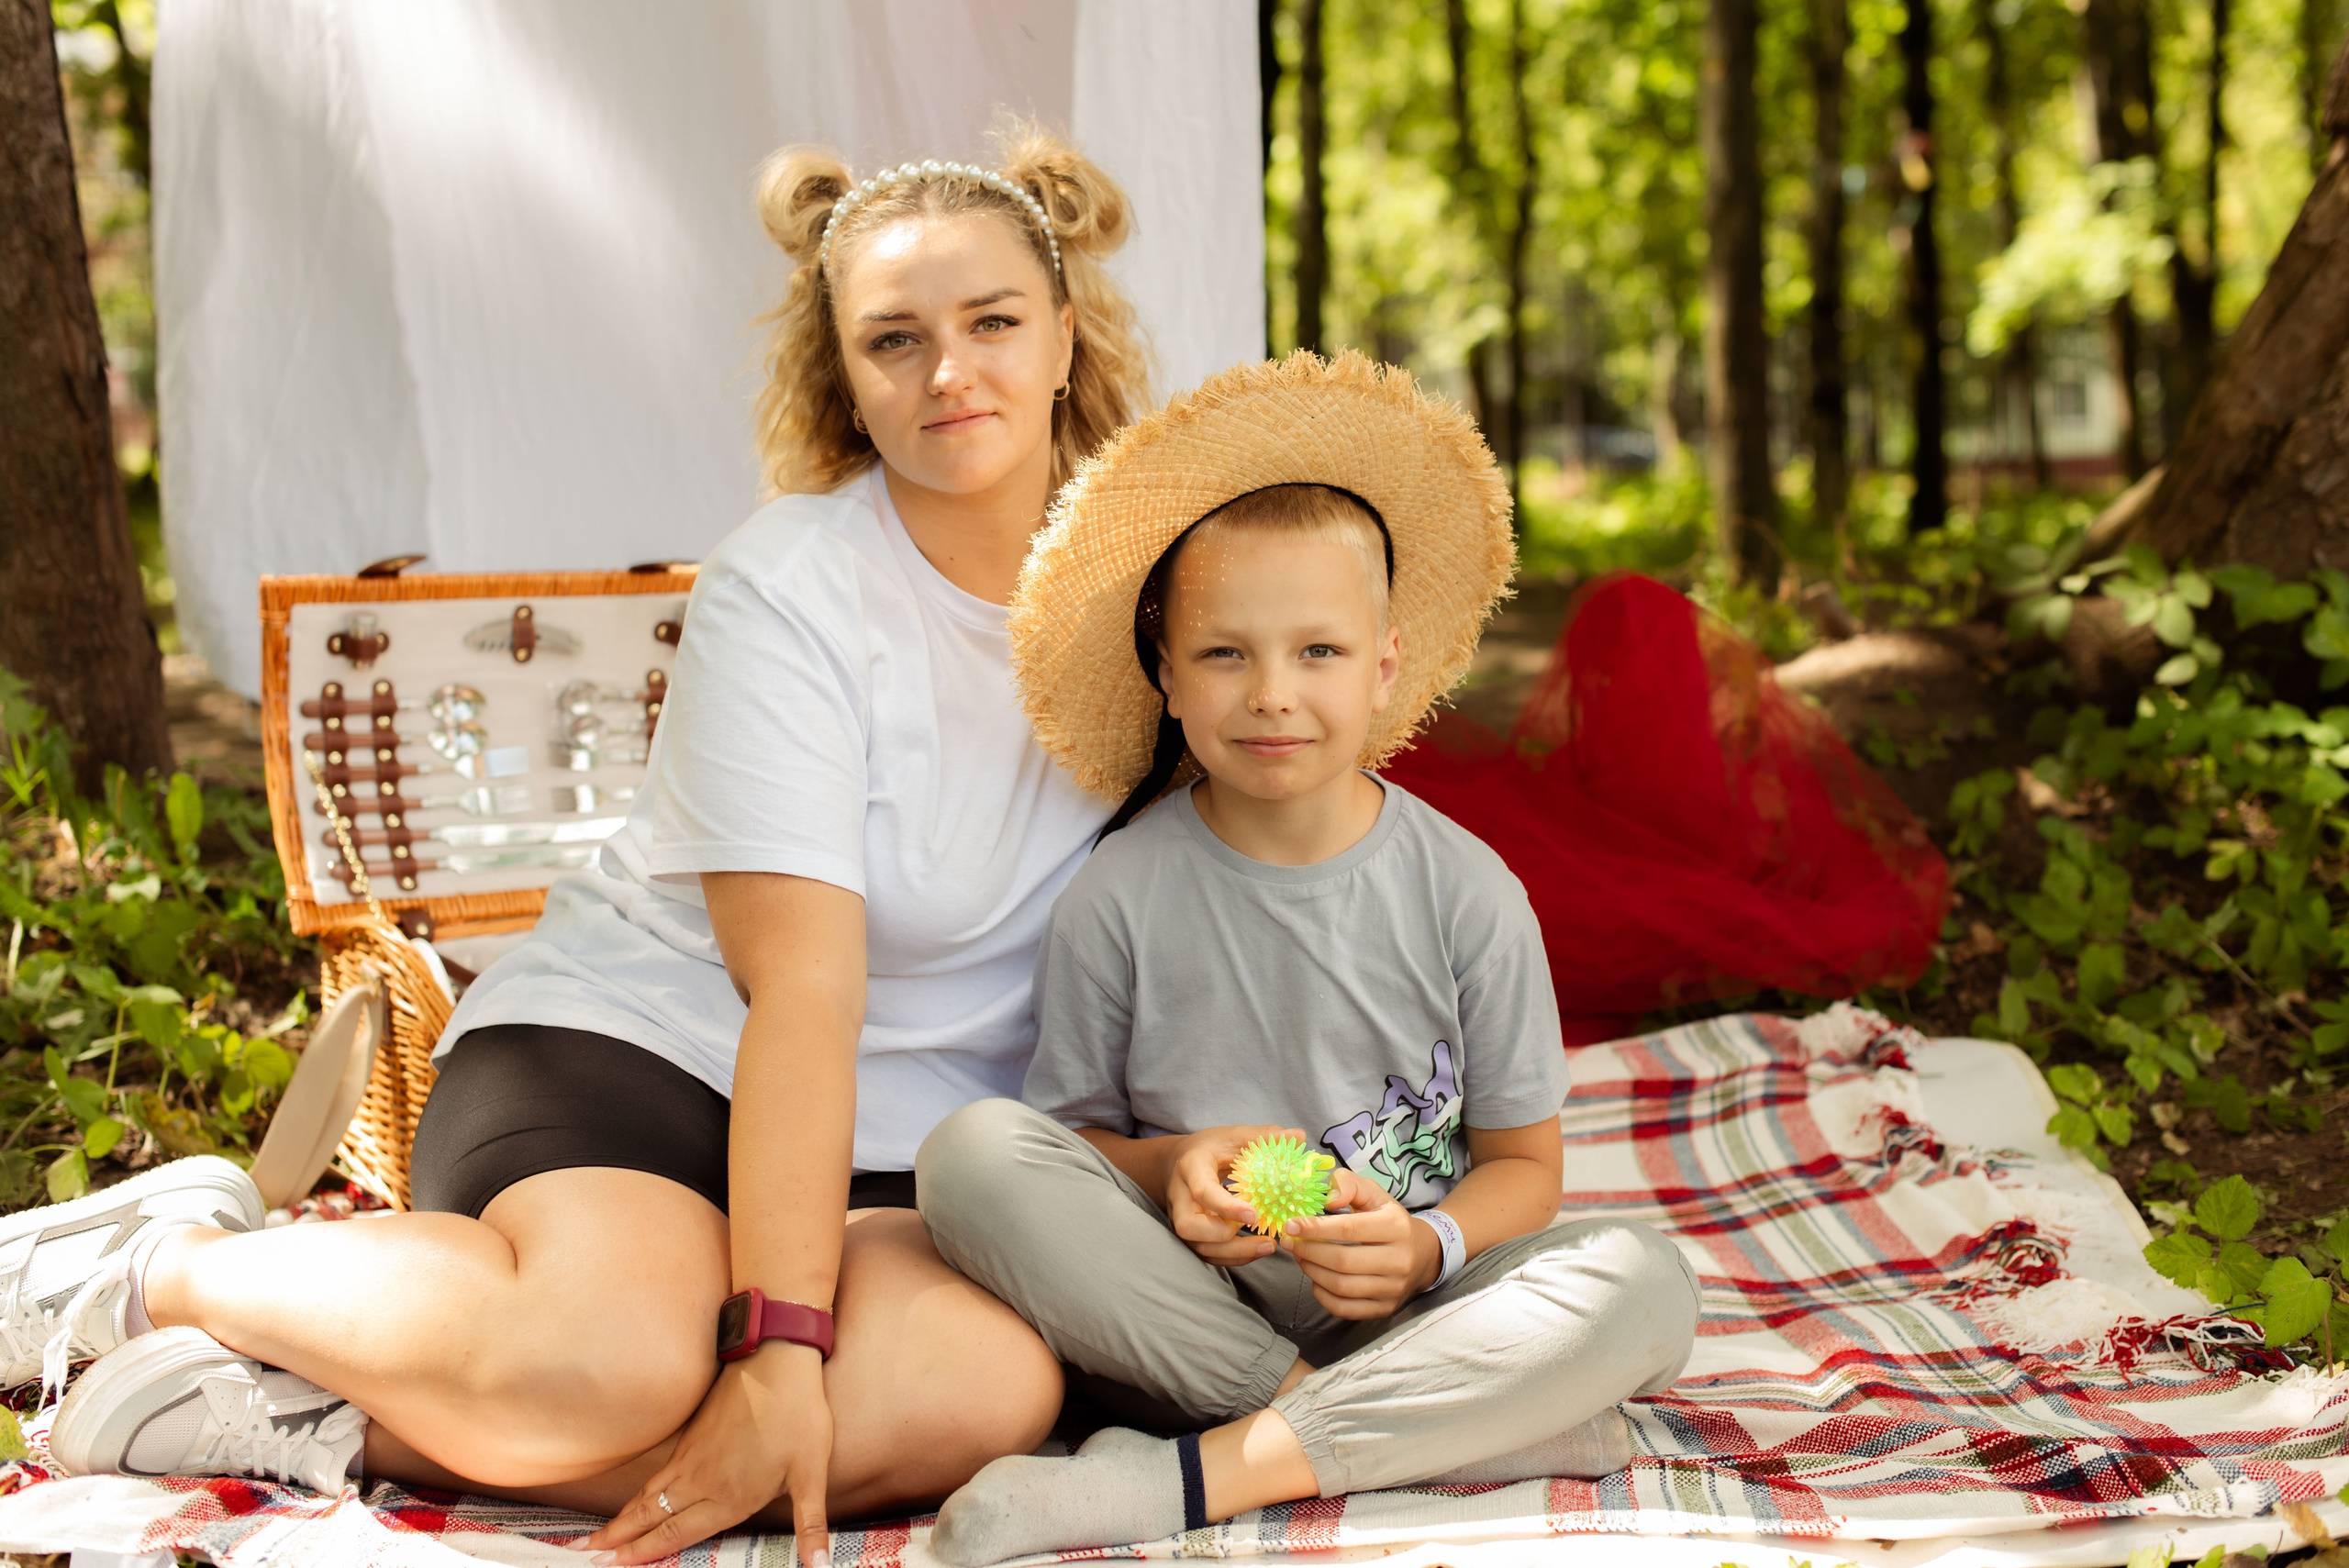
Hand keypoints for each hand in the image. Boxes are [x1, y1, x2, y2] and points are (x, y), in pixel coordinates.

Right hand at [582, 1342, 831, 1565]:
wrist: (777, 1360)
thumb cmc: (799, 1418)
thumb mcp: (812, 1476)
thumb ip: (811, 1526)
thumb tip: (821, 1567)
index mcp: (727, 1498)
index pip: (675, 1535)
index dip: (642, 1554)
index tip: (611, 1566)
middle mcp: (701, 1481)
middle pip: (650, 1518)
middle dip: (617, 1540)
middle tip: (582, 1556)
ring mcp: (692, 1457)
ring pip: (649, 1496)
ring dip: (622, 1519)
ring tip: (596, 1537)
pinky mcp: (692, 1437)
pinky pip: (658, 1475)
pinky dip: (638, 1494)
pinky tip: (635, 1501)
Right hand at [1165, 1124, 1306, 1266]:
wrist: (1178, 1162)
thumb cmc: (1209, 1148)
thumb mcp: (1233, 1135)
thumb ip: (1263, 1136)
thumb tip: (1299, 1135)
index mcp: (1191, 1167)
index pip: (1202, 1191)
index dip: (1226, 1206)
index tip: (1254, 1214)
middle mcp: (1180, 1197)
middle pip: (1188, 1227)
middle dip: (1223, 1237)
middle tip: (1258, 1232)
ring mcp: (1182, 1219)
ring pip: (1199, 1247)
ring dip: (1234, 1253)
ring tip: (1268, 1246)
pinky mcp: (1191, 1234)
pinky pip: (1207, 1254)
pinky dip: (1233, 1257)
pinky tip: (1257, 1250)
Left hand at [1283, 1170, 1440, 1319]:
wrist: (1422, 1255)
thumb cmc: (1388, 1220)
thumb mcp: (1373, 1194)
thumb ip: (1348, 1184)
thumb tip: (1328, 1198)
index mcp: (1396, 1227)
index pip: (1349, 1229)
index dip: (1315, 1228)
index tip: (1290, 1225)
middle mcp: (1399, 1260)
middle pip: (1342, 1262)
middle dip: (1308, 1251)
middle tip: (1289, 1242)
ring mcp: (1393, 1288)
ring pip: (1341, 1287)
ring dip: (1312, 1272)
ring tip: (1300, 1257)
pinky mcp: (1385, 1309)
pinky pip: (1345, 1308)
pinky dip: (1322, 1295)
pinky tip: (1316, 1278)